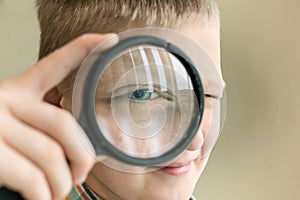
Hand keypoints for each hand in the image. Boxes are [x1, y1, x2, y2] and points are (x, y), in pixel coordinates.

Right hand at [0, 34, 116, 199]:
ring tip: (60, 191)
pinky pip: (32, 178)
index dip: (84, 49)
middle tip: (81, 174)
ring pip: (51, 155)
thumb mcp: (11, 118)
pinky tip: (43, 198)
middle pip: (64, 124)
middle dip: (82, 156)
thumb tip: (75, 144)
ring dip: (62, 182)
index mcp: (17, 89)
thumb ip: (38, 119)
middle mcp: (6, 99)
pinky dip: (44, 194)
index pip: (56, 63)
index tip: (108, 40)